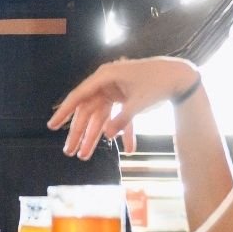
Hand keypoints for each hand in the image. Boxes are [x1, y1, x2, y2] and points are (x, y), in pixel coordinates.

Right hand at [47, 57, 201, 159]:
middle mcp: (107, 83)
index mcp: (105, 77)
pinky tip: (130, 150)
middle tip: (69, 152)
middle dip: (79, 133)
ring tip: (85, 156)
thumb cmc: (158, 83)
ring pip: (101, 117)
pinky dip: (124, 131)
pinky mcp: (126, 97)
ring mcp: (116, 91)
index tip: (52, 126)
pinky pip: (119, 116)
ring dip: (96, 137)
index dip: (64, 112)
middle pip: (88, 111)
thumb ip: (122, 120)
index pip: (79, 97)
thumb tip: (108, 136)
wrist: (180, 76)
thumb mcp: (139, 103)